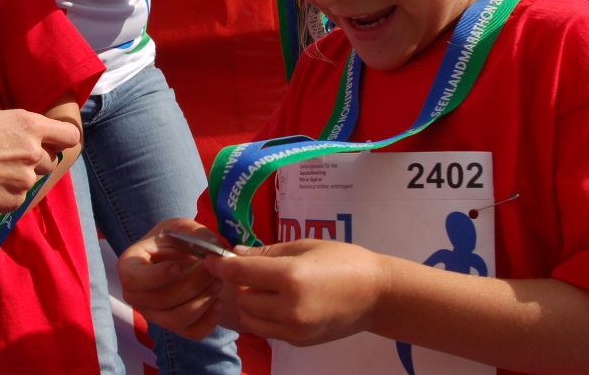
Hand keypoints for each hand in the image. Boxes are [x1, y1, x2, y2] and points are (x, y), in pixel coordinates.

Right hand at [0, 110, 78, 211]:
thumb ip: (21, 130)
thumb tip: (34, 138)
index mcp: (31, 126)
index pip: (69, 136)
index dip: (61, 140)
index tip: (53, 143)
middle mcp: (34, 152)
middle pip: (50, 160)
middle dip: (35, 160)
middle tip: (9, 159)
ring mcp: (26, 178)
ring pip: (33, 179)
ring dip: (20, 178)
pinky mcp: (15, 200)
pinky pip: (18, 197)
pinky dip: (7, 194)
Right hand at [118, 219, 224, 339]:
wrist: (185, 258)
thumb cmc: (176, 240)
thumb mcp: (182, 227)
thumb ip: (194, 232)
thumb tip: (211, 247)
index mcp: (130, 266)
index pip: (132, 280)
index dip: (155, 277)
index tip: (178, 267)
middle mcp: (136, 295)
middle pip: (160, 301)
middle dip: (191, 285)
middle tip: (213, 268)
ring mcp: (153, 314)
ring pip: (175, 320)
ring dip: (201, 301)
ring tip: (217, 282)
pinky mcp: (173, 326)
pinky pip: (191, 333)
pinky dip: (208, 321)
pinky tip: (218, 302)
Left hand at [204, 238, 385, 346]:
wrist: (377, 295)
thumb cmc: (343, 260)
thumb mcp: (304, 247)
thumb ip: (267, 253)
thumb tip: (235, 254)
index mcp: (290, 277)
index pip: (241, 273)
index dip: (221, 266)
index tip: (211, 260)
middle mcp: (288, 307)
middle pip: (242, 296)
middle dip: (240, 283)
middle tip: (249, 269)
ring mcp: (293, 329)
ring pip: (249, 317)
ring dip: (248, 301)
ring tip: (263, 287)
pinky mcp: (298, 341)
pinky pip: (265, 329)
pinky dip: (262, 316)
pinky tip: (275, 301)